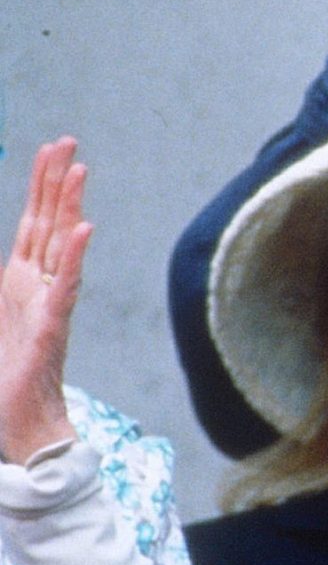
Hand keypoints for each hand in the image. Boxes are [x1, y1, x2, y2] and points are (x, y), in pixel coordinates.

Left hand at [0, 137, 87, 464]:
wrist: (19, 422)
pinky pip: (65, 284)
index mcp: (18, 282)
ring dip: (69, 206)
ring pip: (61, 245)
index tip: (51, 151)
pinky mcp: (51, 326)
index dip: (40, 187)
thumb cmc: (4, 378)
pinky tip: (83, 230)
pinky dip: (75, 256)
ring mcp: (48, 303)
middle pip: (50, 223)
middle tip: (68, 142)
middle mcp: (37, 285)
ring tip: (78, 170)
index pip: (33, 223)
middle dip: (57, 182)